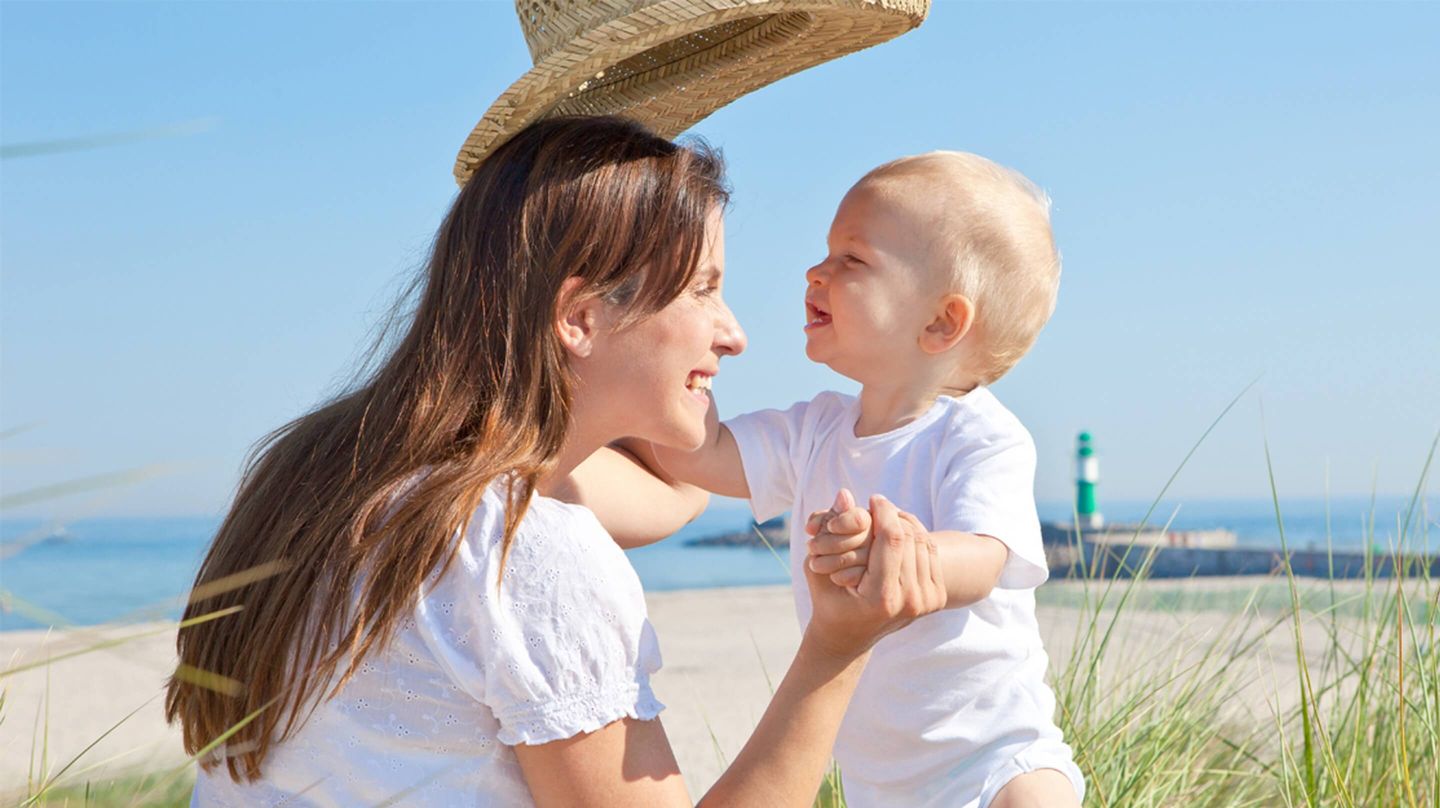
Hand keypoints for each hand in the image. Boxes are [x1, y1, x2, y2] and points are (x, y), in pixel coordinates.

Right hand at [802, 493, 946, 660]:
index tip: (875, 498)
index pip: (893, 539)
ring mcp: (926, 603)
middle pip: (912, 538)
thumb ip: (830, 529)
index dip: (885, 512)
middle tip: (880, 506)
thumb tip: (845, 493)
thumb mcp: (817, 566)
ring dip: (906, 524)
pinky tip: (899, 532)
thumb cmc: (828, 599)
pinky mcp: (936, 599)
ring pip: (924, 543)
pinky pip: (931, 554)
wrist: (849, 636)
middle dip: (895, 516)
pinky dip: (916, 537)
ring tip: (888, 517)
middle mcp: (909, 603)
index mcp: (881, 598)